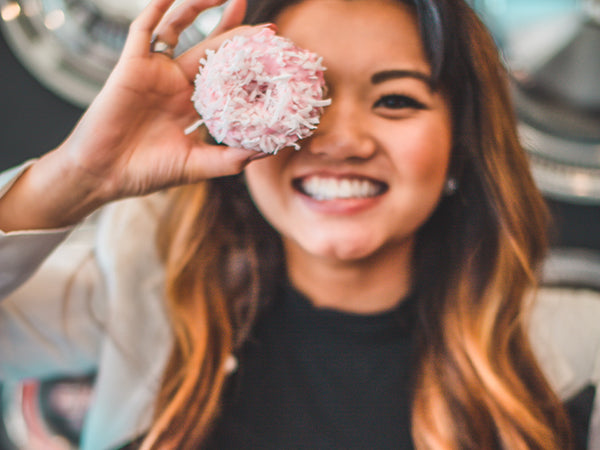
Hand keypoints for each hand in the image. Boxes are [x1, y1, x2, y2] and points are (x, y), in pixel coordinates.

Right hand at [0, 0, 269, 230]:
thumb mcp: (196, 165)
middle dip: (236, 34)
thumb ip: (228, 159)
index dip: (247, 65)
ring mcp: (154, 72)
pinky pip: (143, 29)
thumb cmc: (146, 172)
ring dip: (199, 9)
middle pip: (210, 49)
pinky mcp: (131, 64)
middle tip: (266, 27)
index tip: (273, 59)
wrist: (103, 174)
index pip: (226, 77)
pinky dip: (157, 9)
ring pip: (179, 30)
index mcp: (193, 105)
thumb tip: (265, 151)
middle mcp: (176, 84)